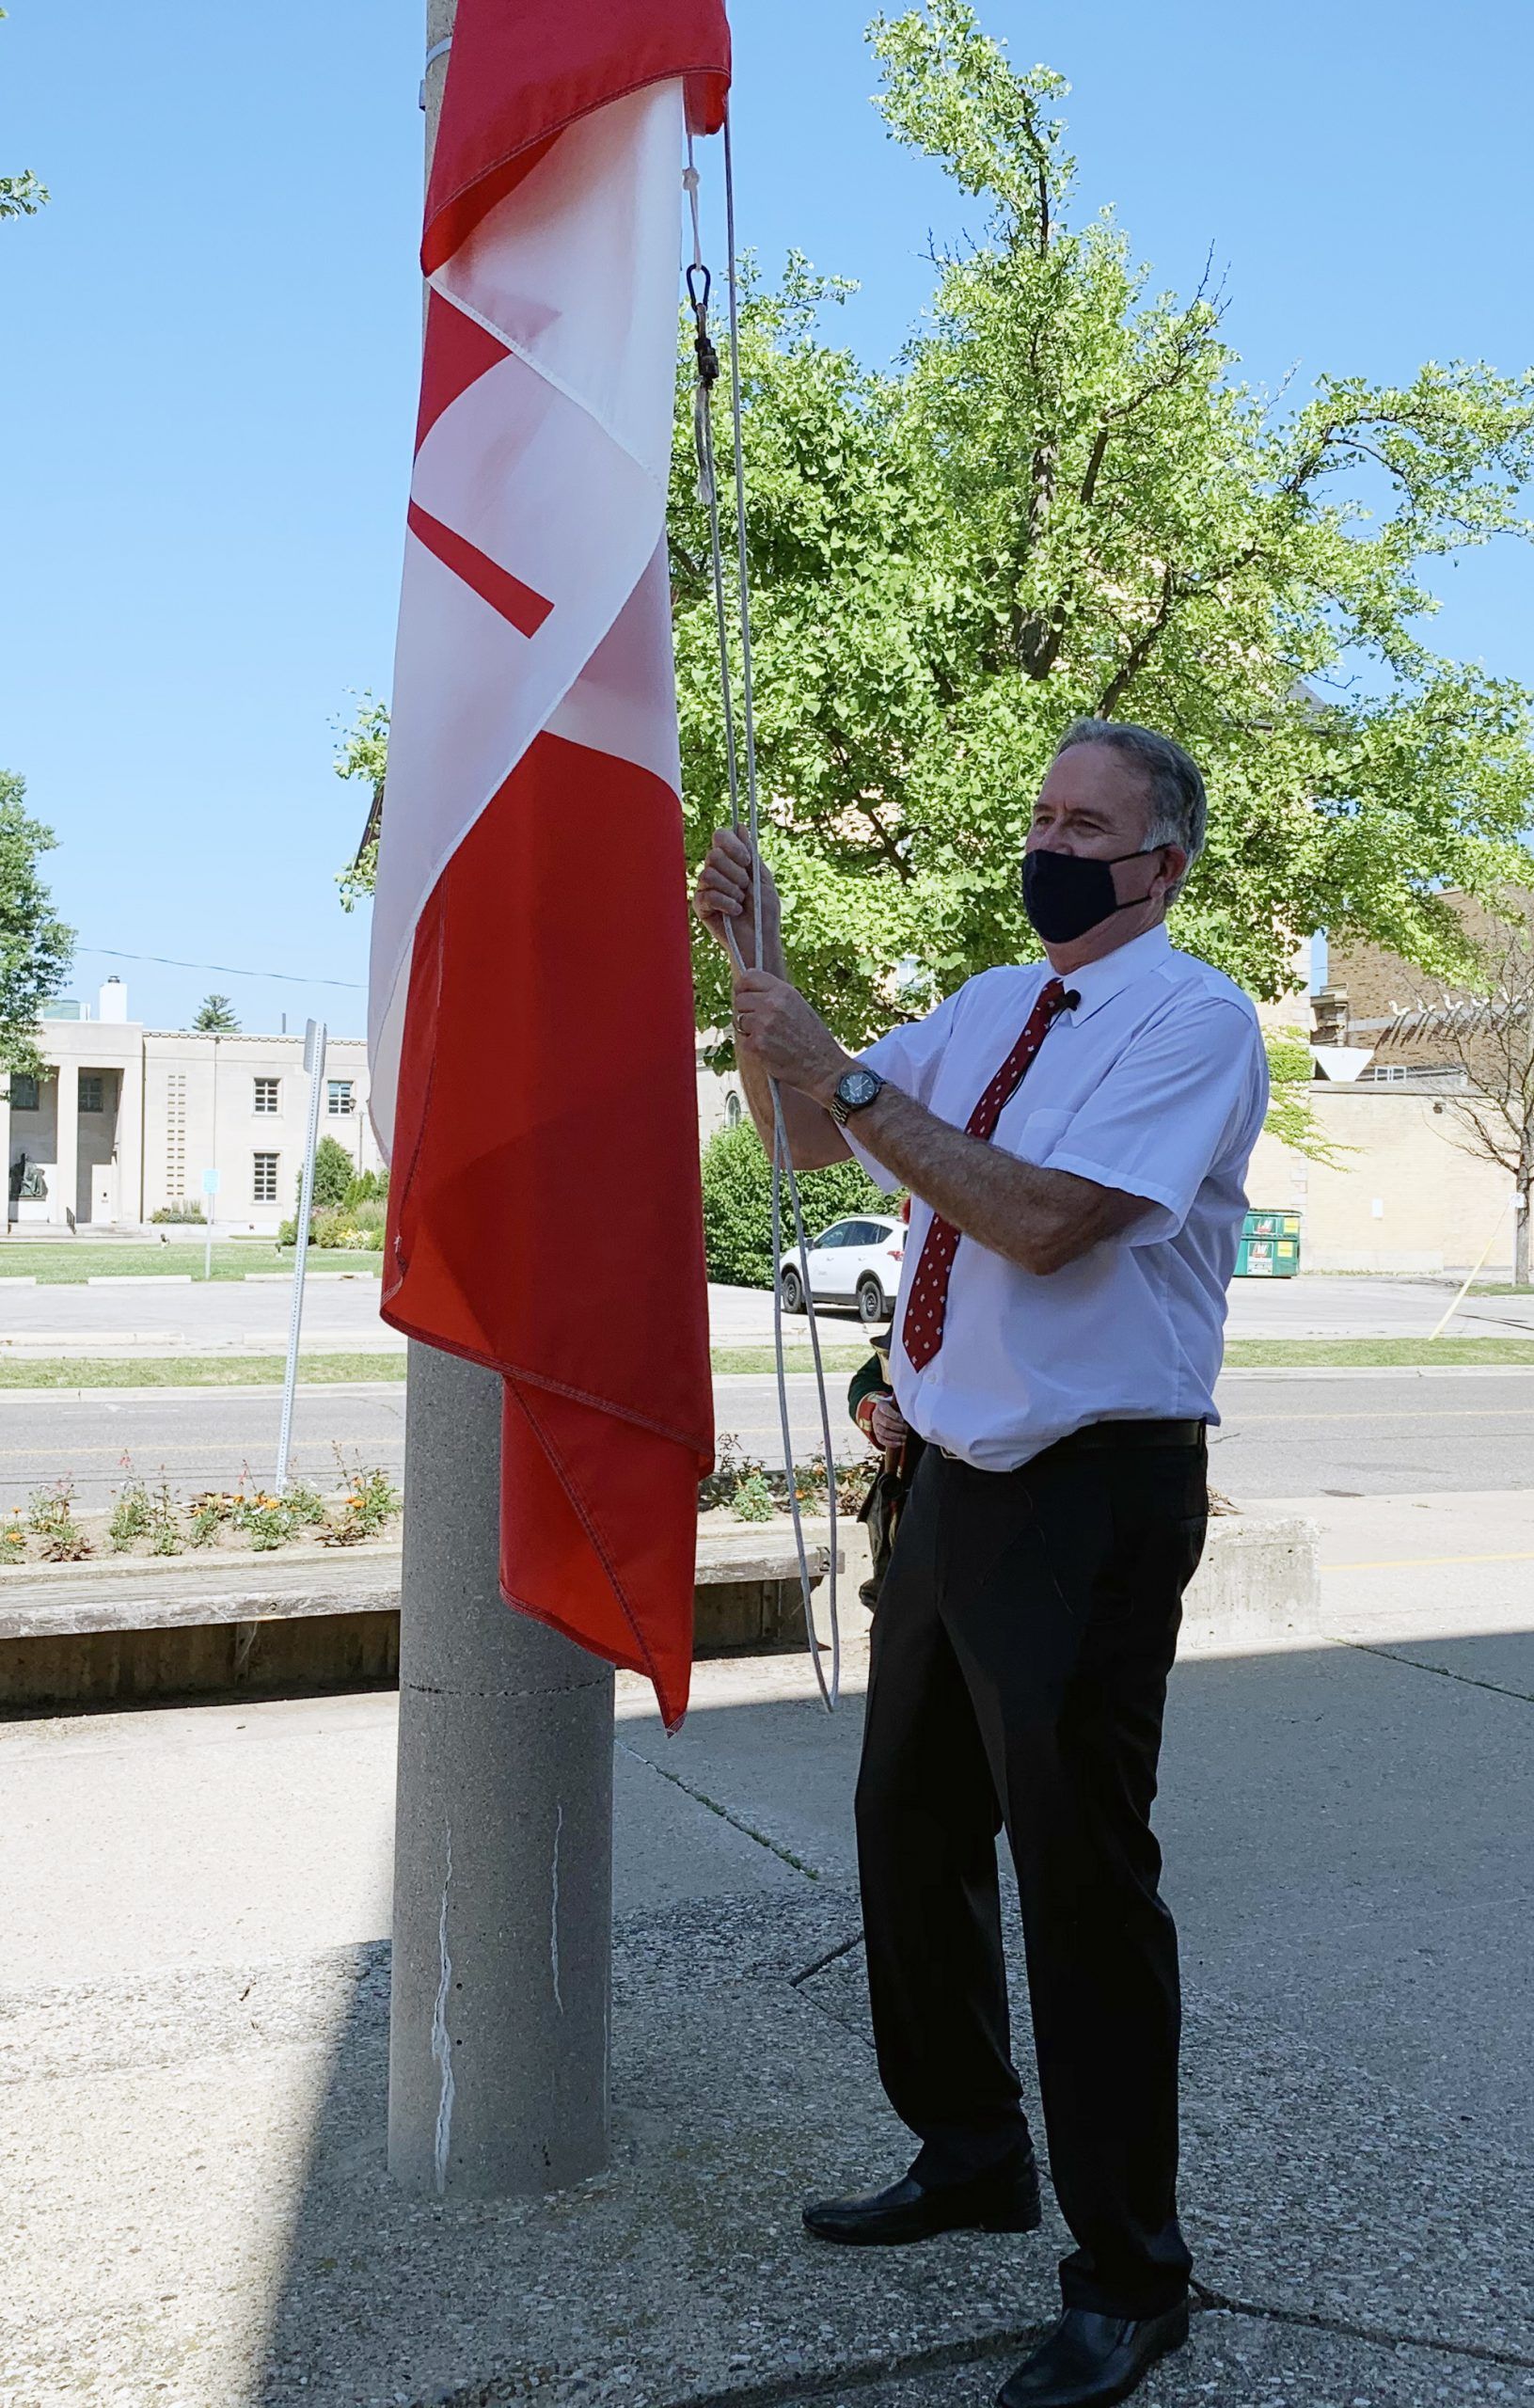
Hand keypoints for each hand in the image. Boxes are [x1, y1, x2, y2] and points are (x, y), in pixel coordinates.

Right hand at [693, 827, 780, 966]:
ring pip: (708, 874)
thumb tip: (740, 826)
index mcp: (731, 861)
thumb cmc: (764, 913)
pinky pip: (706, 894)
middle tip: (745, 887)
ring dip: (731, 889)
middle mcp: (716, 871)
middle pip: (713, 854)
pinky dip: (725, 903)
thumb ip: (750, 853)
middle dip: (734, 872)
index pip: (720, 837)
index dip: (732, 845)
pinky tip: (734, 912)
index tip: (746, 860)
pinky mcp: (700, 906)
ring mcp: (706, 888)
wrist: (760, 941)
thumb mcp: (762, 878)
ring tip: (740, 902)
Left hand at [732, 967, 849, 1100]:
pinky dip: (753, 1048)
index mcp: (784, 992)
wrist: (824, 1066)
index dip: (742, 987)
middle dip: (745, 1012)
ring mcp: (763, 1024)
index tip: (742, 993)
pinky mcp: (757, 1044)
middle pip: (740, 1000)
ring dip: (748, 1031)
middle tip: (759, 1023)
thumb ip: (775, 997)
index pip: (749, 977)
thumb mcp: (799, 1005)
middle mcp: (772, 1004)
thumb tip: (751, 993)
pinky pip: (743, 1042)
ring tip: (769, 1038)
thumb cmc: (813, 1038)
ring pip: (739, 1021)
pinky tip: (769, 1050)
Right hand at [871, 1396, 907, 1450]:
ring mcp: (875, 1426)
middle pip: (886, 1422)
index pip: (886, 1410)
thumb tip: (911, 1413)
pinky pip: (882, 1440)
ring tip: (905, 1437)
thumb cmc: (895, 1408)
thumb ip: (901, 1408)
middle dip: (898, 1427)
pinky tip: (900, 1443)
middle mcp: (876, 1415)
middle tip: (907, 1429)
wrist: (886, 1414)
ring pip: (884, 1432)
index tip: (903, 1420)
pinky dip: (891, 1443)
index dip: (895, 1416)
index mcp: (881, 1405)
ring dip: (896, 1436)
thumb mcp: (897, 1404)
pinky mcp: (876, 1435)